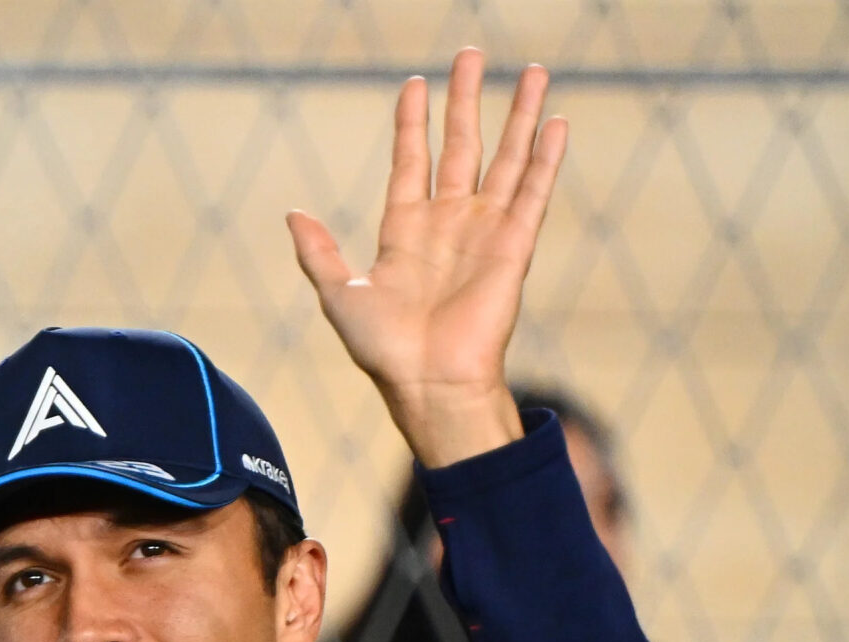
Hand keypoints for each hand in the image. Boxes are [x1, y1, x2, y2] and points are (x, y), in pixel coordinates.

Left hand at [287, 49, 566, 467]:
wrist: (428, 381)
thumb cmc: (382, 349)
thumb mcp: (338, 293)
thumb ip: (318, 251)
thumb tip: (292, 213)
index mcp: (405, 229)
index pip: (412, 158)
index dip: (413, 121)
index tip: (416, 82)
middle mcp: (448, 222)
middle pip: (462, 145)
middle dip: (467, 99)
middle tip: (472, 53)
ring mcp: (484, 230)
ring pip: (505, 158)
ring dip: (519, 115)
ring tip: (532, 71)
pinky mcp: (514, 245)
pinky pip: (533, 191)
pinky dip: (545, 157)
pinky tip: (556, 121)